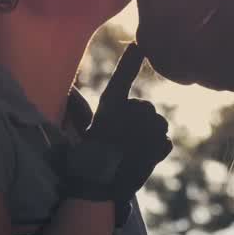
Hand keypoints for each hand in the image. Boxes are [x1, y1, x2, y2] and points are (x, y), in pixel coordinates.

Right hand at [55, 44, 172, 224]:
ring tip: (131, 152)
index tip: (140, 43)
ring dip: (151, 137)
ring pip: (160, 125)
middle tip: (123, 141)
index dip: (130, 59)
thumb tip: (68, 93)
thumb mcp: (83, 131)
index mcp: (109, 106)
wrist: (96, 191)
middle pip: (147, 108)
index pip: (122, 76)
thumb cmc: (86, 163)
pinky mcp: (158, 146)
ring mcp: (146, 129)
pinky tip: (141, 161)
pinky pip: (165, 142)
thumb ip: (80, 111)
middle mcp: (129, 112)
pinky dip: (157, 152)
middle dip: (141, 122)